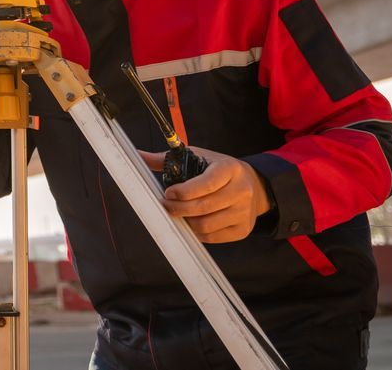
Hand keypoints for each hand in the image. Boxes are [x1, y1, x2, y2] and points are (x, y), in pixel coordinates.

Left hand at [140, 147, 270, 243]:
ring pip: (206, 225)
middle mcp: (241, 190)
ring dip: (186, 221)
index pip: (206, 183)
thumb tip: (138, 155)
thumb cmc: (219, 169)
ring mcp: (243, 212)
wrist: (253, 185)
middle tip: (165, 205)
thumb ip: (168, 159)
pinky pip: (213, 237)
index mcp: (229, 169)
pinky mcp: (242, 229)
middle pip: (204, 207)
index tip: (167, 193)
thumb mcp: (199, 157)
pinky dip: (197, 232)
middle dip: (179, 208)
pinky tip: (191, 222)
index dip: (184, 191)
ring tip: (178, 213)